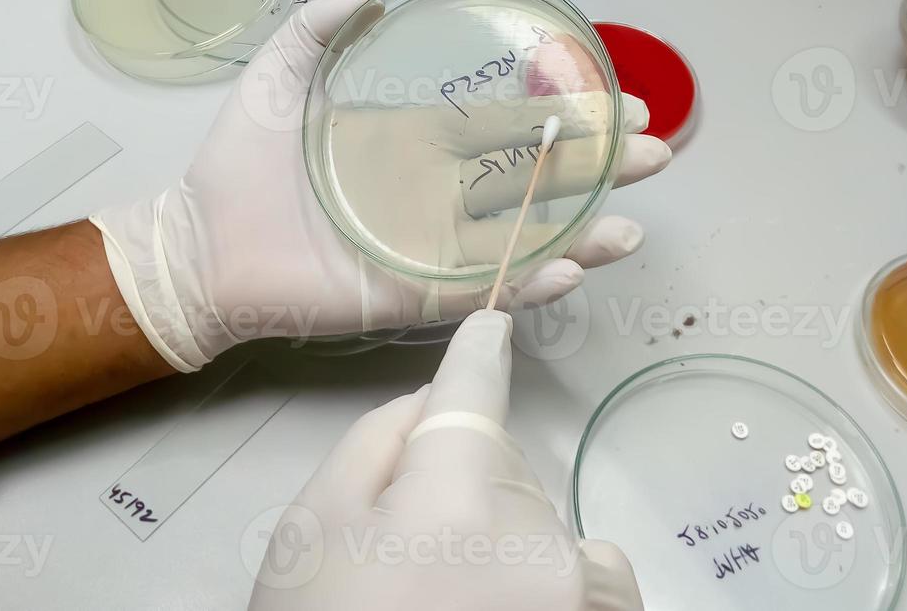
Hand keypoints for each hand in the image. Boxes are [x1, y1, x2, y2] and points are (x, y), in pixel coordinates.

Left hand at [93, 0, 669, 370]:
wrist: (197, 243)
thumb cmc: (237, 165)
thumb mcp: (276, 75)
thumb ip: (316, 30)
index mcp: (415, 146)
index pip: (507, 127)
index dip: (563, 115)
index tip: (619, 103)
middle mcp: (434, 196)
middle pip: (532, 181)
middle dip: (595, 169)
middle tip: (655, 156)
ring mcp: (425, 249)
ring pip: (519, 241)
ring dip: (579, 236)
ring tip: (632, 228)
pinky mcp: (405, 296)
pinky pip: (476, 291)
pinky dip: (523, 283)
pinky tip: (569, 270)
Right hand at [248, 310, 643, 609]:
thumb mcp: (312, 535)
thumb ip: (374, 444)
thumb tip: (431, 402)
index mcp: (458, 496)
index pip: (475, 392)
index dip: (479, 353)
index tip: (495, 324)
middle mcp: (540, 535)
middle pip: (505, 464)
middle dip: (466, 485)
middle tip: (413, 556)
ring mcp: (581, 591)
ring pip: (547, 515)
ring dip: (514, 534)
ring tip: (457, 597)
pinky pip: (593, 569)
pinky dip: (560, 578)